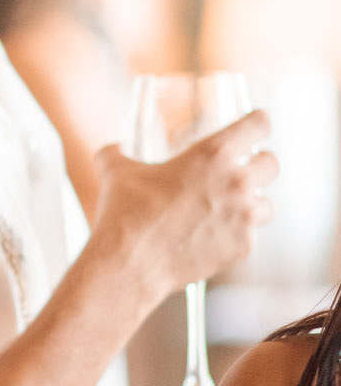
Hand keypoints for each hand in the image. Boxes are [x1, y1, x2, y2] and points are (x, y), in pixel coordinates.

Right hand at [92, 110, 276, 311]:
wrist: (129, 263)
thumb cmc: (124, 214)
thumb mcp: (115, 171)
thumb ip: (117, 152)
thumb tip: (114, 148)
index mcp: (211, 154)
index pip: (259, 124)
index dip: (258, 122)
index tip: (256, 126)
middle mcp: (235, 182)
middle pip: (272, 163)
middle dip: (259, 165)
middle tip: (243, 171)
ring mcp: (243, 217)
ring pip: (267, 204)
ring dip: (252, 204)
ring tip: (229, 210)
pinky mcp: (242, 247)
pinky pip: (250, 236)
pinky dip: (235, 236)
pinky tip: (212, 237)